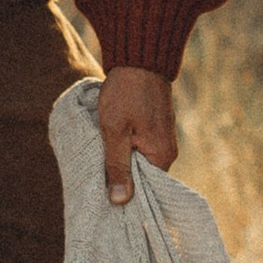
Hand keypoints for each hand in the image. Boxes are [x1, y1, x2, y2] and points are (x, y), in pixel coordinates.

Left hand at [98, 66, 177, 205]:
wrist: (139, 60)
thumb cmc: (126, 93)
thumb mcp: (114, 131)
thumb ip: (117, 166)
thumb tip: (120, 201)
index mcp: (161, 156)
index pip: (145, 191)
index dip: (124, 196)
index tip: (103, 200)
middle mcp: (167, 151)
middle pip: (142, 179)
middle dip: (120, 181)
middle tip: (96, 185)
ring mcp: (162, 139)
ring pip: (138, 163)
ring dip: (120, 165)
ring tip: (99, 168)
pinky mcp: (155, 129)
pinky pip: (139, 150)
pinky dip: (125, 152)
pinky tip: (108, 151)